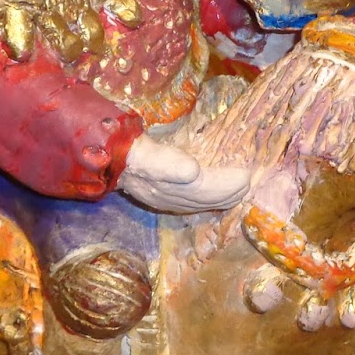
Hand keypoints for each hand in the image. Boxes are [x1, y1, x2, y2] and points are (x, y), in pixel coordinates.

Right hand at [119, 136, 249, 213]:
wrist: (105, 158)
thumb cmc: (129, 151)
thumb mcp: (146, 154)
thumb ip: (169, 164)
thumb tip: (194, 172)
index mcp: (168, 187)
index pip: (205, 189)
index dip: (226, 184)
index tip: (245, 175)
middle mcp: (168, 198)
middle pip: (205, 199)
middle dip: (228, 193)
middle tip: (248, 183)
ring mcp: (163, 199)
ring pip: (198, 202)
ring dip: (220, 198)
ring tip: (238, 190)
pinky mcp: (159, 196)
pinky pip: (189, 202)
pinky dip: (206, 199)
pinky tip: (212, 197)